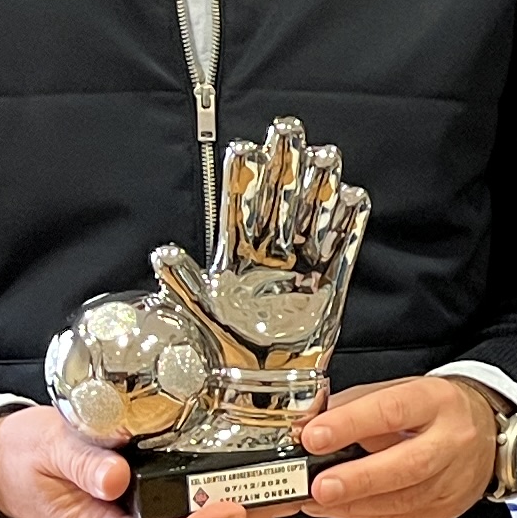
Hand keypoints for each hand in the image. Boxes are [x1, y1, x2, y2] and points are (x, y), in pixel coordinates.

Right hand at [0, 404, 260, 517]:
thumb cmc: (20, 457)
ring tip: (279, 484)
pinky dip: (213, 490)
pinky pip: (180, 505)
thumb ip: (80, 462)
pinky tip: (244, 472)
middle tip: (281, 494)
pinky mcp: (137, 503)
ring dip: (233, 507)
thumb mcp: (46, 449)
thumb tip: (116, 478)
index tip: (233, 508)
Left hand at [152, 116, 369, 377]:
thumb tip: (162, 252)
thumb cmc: (225, 352)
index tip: (245, 147)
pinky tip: (354, 199)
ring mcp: (300, 271)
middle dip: (284, 165)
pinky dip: (349, 227)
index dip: (242, 178)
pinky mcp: (327, 289)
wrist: (258, 389)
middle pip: (278, 202)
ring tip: (325, 154)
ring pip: (311, 219)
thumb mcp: (198, 315)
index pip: (239, 209)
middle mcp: (270, 258)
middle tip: (289, 128)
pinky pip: (342, 252)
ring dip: (319, 188)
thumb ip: (184, 282)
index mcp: (236, 259)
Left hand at [301, 376, 507, 517]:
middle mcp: (452, 440)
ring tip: (317, 500)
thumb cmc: (434, 410)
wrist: (486, 432)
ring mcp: (454, 478)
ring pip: (404, 498)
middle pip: (407, 464)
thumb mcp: (400, 390)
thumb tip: (309, 423)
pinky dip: (365, 515)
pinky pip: (402, 516)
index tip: (315, 435)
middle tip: (320, 486)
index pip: (392, 411)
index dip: (351, 424)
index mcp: (437, 401)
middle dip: (358, 478)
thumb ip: (355, 405)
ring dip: (355, 503)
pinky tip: (339, 509)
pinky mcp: (448, 507)